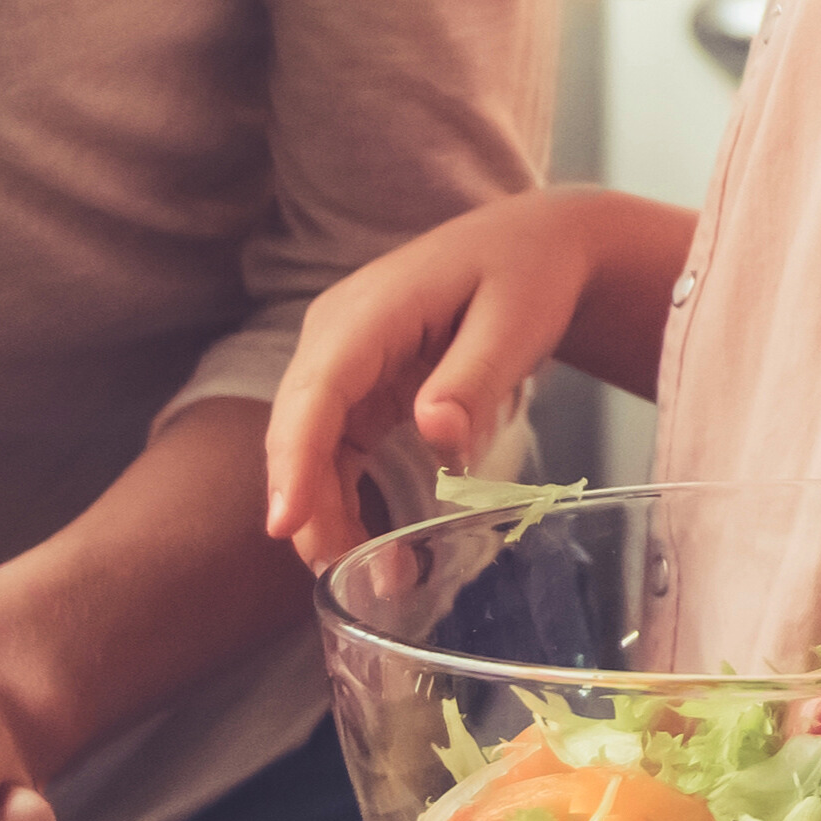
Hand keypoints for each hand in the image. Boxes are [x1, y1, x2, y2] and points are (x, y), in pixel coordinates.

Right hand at [260, 193, 622, 568]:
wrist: (535, 245)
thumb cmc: (528, 273)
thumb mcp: (516, 320)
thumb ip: (475, 376)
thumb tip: (435, 433)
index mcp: (370, 310)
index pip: (317, 391)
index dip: (296, 460)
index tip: (285, 525)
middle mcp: (337, 334)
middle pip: (300, 428)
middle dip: (309, 504)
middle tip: (345, 573)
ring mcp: (343, 361)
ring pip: (310, 448)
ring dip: (326, 512)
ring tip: (370, 575)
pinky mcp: (359, 387)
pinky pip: (335, 450)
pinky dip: (343, 498)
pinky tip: (368, 546)